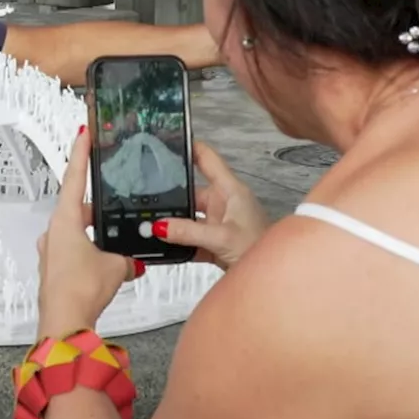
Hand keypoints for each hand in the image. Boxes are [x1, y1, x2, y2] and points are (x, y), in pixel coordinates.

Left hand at [36, 126, 143, 338]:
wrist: (64, 323)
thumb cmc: (82, 289)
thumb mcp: (115, 267)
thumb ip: (126, 259)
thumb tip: (132, 262)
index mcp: (65, 220)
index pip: (73, 177)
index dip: (80, 154)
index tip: (83, 133)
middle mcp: (53, 232)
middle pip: (76, 208)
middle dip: (98, 207)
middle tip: (116, 203)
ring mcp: (50, 252)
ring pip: (76, 232)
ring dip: (95, 233)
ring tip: (118, 239)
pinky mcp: (53, 270)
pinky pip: (74, 251)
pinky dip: (90, 251)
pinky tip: (107, 263)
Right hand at [153, 141, 268, 270]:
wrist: (273, 277)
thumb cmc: (261, 248)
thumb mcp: (222, 238)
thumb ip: (189, 231)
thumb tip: (160, 226)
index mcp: (230, 190)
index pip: (206, 158)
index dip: (188, 147)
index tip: (166, 141)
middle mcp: (222, 202)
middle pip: (190, 191)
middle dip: (170, 196)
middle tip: (146, 197)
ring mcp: (217, 221)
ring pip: (187, 216)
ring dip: (173, 223)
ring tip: (151, 225)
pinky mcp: (213, 240)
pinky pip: (189, 236)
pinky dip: (178, 241)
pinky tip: (164, 246)